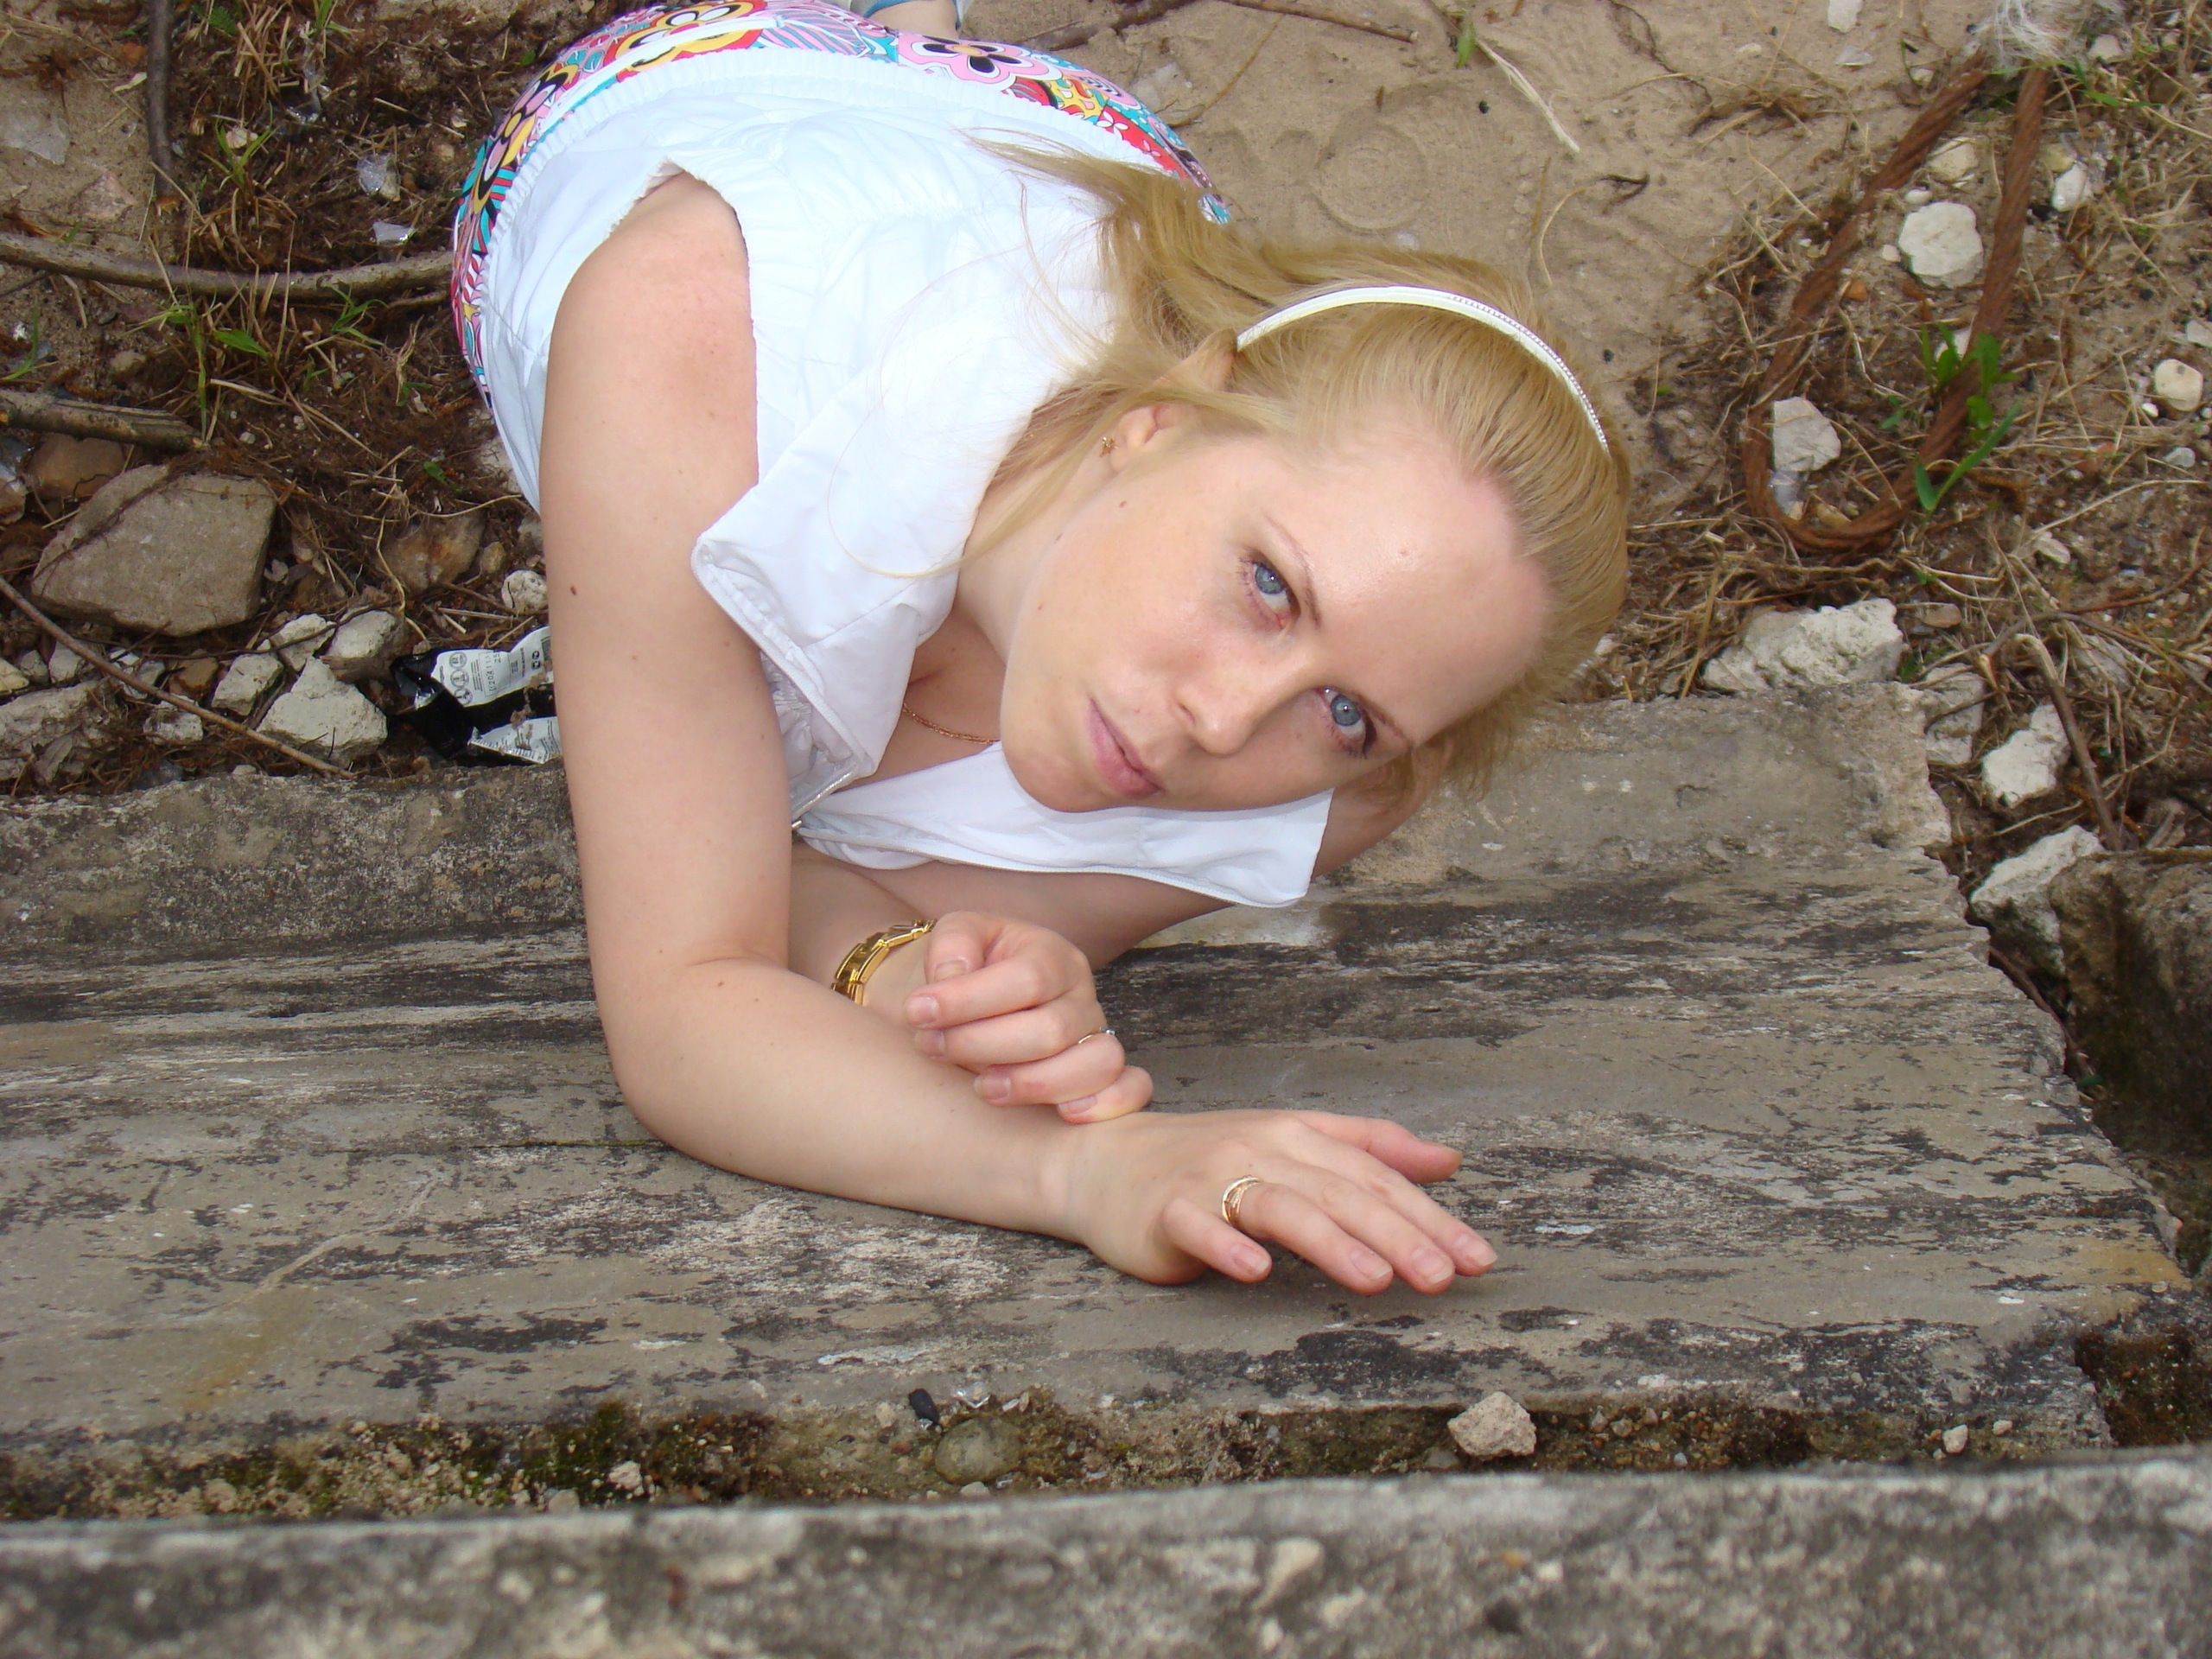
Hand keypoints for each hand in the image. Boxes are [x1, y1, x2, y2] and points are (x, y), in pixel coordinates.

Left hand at [896, 911, 1151, 1122]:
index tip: (918, 1011)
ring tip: (980, 1087)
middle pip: (1052, 1030)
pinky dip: (1107, 1104)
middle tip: (931, 1046)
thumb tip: (952, 979)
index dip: (970, 999)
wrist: (960, 1002)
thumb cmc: (959, 972)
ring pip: (1095, 1064)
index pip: (1027, 978)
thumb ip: (951, 948)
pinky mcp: (1099, 1075)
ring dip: (1032, 1083)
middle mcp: (1080, 996)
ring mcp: (1094, 1038)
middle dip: (981, 1044)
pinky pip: (1131, 1089)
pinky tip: (1062, 1115)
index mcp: (1051, 954)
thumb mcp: (952, 940)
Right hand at [1058, 1108, 1495, 1292]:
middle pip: (1340, 1193)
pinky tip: (1257, 1272)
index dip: (1429, 1215)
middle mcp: (1261, 1150)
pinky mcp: (1167, 1210)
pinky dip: (1228, 1246)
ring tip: (1378, 1281)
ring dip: (1333, 1243)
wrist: (1105, 1163)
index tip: (1476, 1257)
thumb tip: (1449, 1161)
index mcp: (1297, 1135)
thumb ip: (1370, 1149)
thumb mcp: (1293, 1145)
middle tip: (1445, 1276)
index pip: (1375, 1176)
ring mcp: (1212, 1178)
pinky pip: (1200, 1227)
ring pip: (1283, 1207)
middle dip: (1398, 1234)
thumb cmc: (1207, 1160)